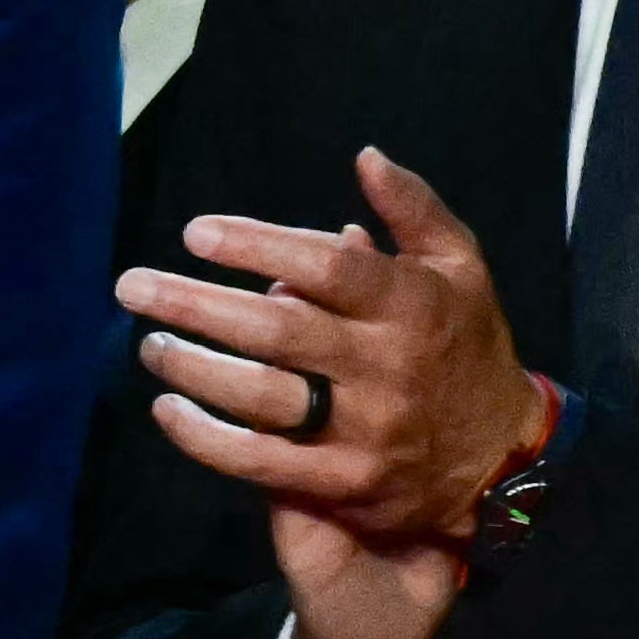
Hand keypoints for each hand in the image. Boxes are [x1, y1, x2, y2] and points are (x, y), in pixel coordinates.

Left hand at [119, 148, 546, 638]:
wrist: (505, 454)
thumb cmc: (464, 344)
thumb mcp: (461, 267)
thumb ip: (414, 209)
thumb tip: (365, 156)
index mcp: (413, 305)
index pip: (327, 267)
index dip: (257, 246)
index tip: (195, 233)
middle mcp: (387, 366)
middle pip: (278, 330)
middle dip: (196, 305)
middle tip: (132, 286)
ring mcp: (365, 430)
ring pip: (262, 397)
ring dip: (193, 369)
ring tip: (148, 343)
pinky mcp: (345, 483)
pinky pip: (260, 462)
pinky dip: (205, 438)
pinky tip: (166, 410)